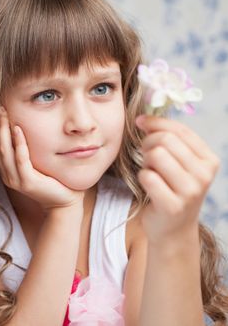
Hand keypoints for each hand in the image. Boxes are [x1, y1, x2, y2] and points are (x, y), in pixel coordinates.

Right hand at [0, 107, 83, 211]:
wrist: (64, 203)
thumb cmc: (52, 179)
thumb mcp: (36, 161)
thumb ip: (28, 148)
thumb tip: (24, 124)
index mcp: (7, 170)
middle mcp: (7, 175)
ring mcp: (16, 180)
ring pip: (4, 152)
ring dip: (3, 131)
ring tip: (4, 114)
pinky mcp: (28, 183)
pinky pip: (21, 160)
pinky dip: (19, 144)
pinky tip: (18, 129)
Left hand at [135, 115, 219, 243]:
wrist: (172, 229)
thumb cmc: (171, 189)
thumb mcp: (179, 163)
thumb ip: (168, 140)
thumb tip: (143, 118)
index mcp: (209, 160)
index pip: (180, 129)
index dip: (156, 122)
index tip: (139, 121)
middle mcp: (204, 175)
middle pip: (165, 139)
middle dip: (148, 143)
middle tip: (145, 154)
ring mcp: (190, 191)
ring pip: (156, 155)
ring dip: (145, 161)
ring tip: (150, 171)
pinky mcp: (173, 205)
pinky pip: (147, 176)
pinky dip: (142, 177)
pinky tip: (148, 186)